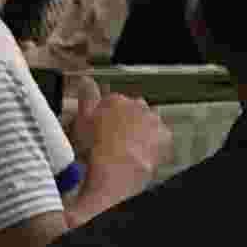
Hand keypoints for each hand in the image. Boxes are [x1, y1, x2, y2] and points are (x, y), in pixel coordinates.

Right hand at [69, 79, 167, 196]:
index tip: (103, 126)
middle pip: (132, 110)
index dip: (107, 115)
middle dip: (126, 120)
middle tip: (115, 137)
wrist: (118, 165)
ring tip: (128, 147)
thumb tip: (86, 80)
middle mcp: (138, 106)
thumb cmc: (97, 145)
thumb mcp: (82, 118)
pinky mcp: (164, 135)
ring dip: (140, 130)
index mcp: (116, 100)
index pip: (113, 102)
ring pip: (147, 121)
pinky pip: (159, 136)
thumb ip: (86, 96)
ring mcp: (153, 120)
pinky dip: (153, 142)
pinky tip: (141, 152)